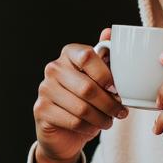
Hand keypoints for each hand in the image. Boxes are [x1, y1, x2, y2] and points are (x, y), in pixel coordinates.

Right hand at [34, 28, 126, 162]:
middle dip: (109, 103)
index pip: (88, 56)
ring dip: (102, 118)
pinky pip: (73, 121)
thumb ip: (107, 58)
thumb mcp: (100, 79)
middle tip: (121, 111)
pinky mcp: (41, 110)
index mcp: (69, 53)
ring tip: (110, 121)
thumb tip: (109, 32)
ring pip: (82, 108)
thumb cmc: (86, 100)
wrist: (65, 129)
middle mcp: (53, 68)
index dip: (106, 75)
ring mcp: (45, 89)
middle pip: (87, 87)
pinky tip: (93, 127)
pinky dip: (88, 127)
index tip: (117, 89)